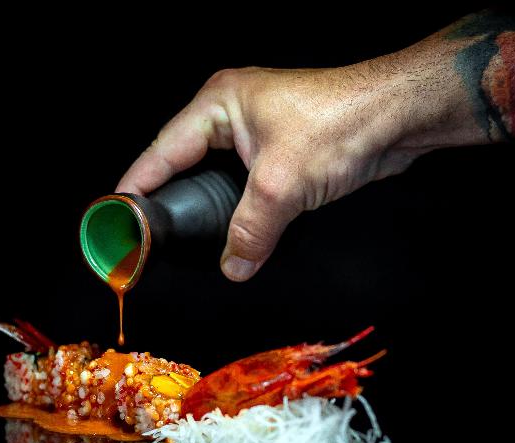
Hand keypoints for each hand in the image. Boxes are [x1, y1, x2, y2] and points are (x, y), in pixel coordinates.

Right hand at [116, 54, 463, 280]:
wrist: (397, 117)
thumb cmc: (339, 125)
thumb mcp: (282, 184)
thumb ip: (250, 230)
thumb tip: (232, 267)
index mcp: (218, 104)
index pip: (164, 149)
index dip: (138, 185)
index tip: (117, 216)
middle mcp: (232, 113)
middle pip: (186, 162)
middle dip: (170, 199)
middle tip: (149, 236)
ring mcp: (257, 131)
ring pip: (218, 175)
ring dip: (208, 206)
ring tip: (184, 240)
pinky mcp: (281, 150)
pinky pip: (245, 183)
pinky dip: (237, 206)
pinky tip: (230, 231)